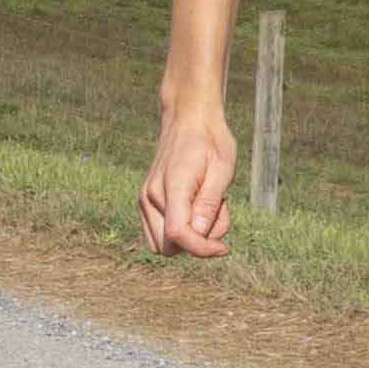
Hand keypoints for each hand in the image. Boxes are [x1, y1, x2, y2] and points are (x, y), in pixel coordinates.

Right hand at [139, 106, 236, 255]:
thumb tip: (200, 234)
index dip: (201, 249)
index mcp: (172, 186)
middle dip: (197, 242)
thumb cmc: (211, 141)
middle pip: (168, 247)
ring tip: (207, 208)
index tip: (223, 248)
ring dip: (188, 238)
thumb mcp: (222, 169)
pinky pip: (159, 233)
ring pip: (163, 244)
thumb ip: (209, 203)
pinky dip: (180, 231)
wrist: (189, 118)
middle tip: (218, 213)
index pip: (178, 234)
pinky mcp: (146, 201)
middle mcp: (151, 196)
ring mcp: (145, 199)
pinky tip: (196, 208)